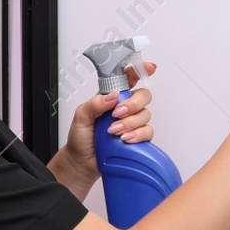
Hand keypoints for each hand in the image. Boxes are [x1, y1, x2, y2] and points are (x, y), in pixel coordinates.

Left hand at [64, 61, 158, 177]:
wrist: (82, 162)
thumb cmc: (80, 137)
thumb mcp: (80, 116)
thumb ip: (95, 104)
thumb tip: (112, 96)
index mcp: (110, 97)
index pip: (128, 79)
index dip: (139, 71)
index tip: (149, 67)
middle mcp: (124, 107)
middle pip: (143, 95)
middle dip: (133, 104)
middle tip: (117, 113)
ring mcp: (132, 122)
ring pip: (146, 114)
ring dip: (130, 122)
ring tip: (114, 131)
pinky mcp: (137, 137)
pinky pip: (148, 132)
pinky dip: (137, 134)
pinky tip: (125, 139)